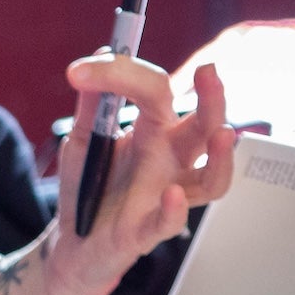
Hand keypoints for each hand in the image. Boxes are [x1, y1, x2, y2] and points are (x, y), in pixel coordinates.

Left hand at [45, 54, 236, 294]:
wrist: (72, 243)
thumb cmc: (88, 187)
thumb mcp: (82, 138)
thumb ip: (91, 101)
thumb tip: (102, 51)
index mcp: (154, 131)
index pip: (156, 91)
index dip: (124, 73)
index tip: (79, 71)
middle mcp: (169, 160)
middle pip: (204, 128)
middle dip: (213, 101)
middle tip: (209, 73)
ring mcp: (164, 196)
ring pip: (210, 180)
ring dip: (219, 158)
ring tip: (222, 134)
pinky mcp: (146, 231)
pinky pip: (170, 223)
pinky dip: (174, 210)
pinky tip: (172, 195)